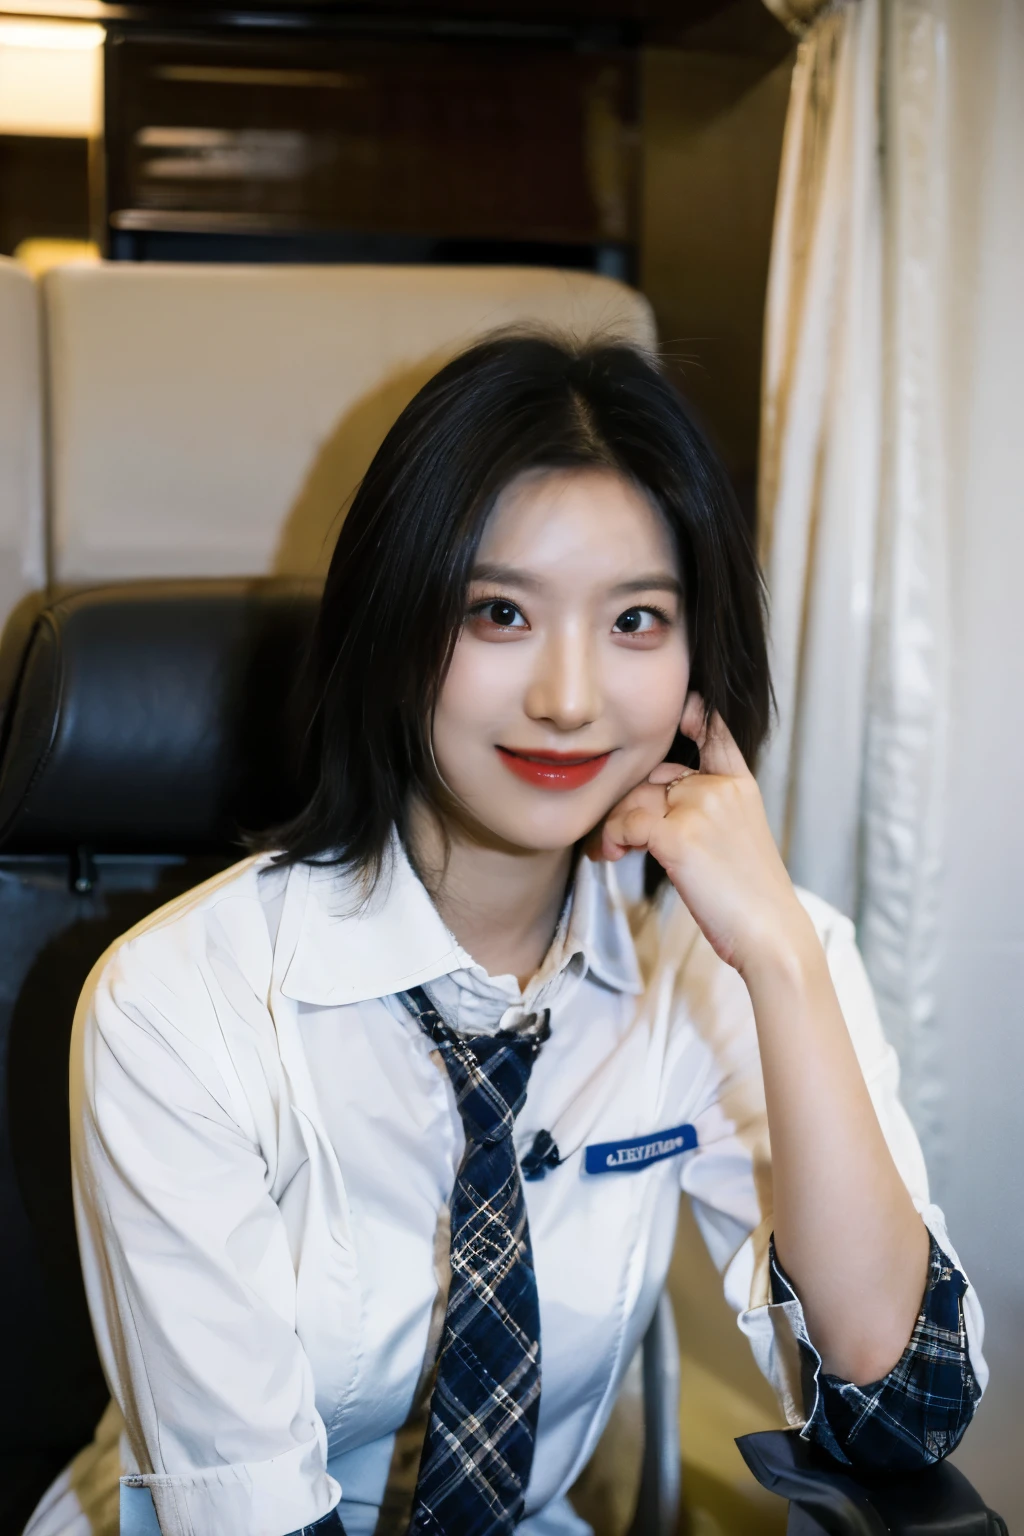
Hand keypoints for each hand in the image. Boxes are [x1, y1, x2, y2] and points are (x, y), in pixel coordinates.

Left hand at [595, 693, 812, 977]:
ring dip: (613, 824)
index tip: (682, 707)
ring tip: (609, 850)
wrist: (771, 934)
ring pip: (634, 798)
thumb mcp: (738, 839)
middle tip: (616, 833)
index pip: (715, 732)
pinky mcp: (678, 836)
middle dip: (630, 800)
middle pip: (654, 775)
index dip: (697, 714)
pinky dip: (610, 839)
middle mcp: (720, 786)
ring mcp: (700, 807)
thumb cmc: (751, 897)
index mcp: (740, 785)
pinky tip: (611, 855)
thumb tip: (652, 808)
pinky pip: (625, 823)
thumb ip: (706, 811)